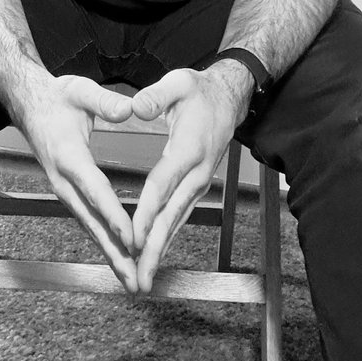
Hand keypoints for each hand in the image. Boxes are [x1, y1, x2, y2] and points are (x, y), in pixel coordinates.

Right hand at [14, 75, 138, 292]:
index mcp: (68, 154)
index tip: (132, 239)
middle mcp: (63, 179)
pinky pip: (87, 221)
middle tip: (135, 279)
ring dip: (110, 255)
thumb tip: (128, 110)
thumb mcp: (81, 90)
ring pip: (89, 227)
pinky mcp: (67, 192)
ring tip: (131, 281)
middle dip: (114, 252)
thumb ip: (105, 101)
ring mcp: (63, 189)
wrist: (28, 104)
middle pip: (91, 221)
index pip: (94, 189)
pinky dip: (104, 243)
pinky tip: (119, 259)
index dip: (113, 216)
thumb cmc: (57, 97)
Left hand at [129, 65, 252, 292]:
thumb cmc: (199, 90)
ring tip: (143, 278)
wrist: (229, 97)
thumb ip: (156, 96)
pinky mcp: (197, 186)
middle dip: (153, 249)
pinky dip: (166, 238)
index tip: (132, 237)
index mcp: (189, 148)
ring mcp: (200, 182)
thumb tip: (135, 106)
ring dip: (160, 251)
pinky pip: (180, 216)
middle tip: (139, 277)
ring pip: (177, 222)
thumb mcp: (178, 82)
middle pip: (171, 215)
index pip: (163, 184)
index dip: (147, 212)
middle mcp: (197, 172)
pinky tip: (154, 255)